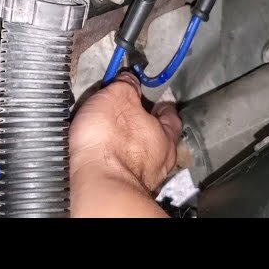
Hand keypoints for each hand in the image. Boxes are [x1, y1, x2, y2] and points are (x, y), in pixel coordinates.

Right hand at [69, 72, 181, 216]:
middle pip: (158, 138)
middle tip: (130, 118)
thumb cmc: (110, 140)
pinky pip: (124, 171)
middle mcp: (161, 161)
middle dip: (145, 129)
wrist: (97, 182)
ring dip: (131, 149)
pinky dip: (118, 164)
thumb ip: (126, 86)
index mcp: (166, 135)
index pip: (171, 116)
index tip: (156, 99)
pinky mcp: (124, 189)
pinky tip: (105, 160)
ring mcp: (144, 178)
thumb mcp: (118, 97)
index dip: (162, 105)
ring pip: (142, 158)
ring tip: (113, 140)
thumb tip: (129, 79)